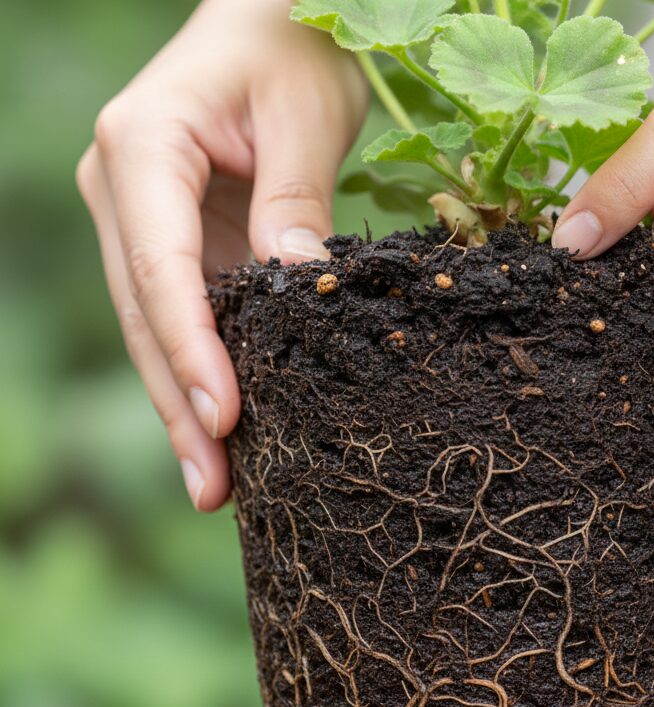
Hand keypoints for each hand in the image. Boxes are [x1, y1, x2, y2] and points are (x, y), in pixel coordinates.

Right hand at [77, 0, 365, 509]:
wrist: (269, 20)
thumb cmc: (291, 45)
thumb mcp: (307, 113)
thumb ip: (297, 201)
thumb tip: (296, 288)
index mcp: (142, 148)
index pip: (161, 269)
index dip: (192, 351)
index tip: (225, 418)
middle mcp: (124, 191)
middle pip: (147, 316)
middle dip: (180, 405)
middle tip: (212, 489)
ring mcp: (142, 222)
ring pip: (156, 330)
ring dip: (185, 408)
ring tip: (214, 486)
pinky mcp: (175, 244)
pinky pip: (185, 320)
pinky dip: (204, 375)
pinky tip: (224, 435)